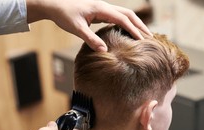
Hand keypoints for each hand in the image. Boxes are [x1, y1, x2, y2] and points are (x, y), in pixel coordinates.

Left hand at [26, 0, 151, 51]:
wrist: (53, 4)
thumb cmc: (64, 15)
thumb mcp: (76, 29)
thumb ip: (90, 39)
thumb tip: (104, 51)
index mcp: (101, 8)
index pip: (123, 19)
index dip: (134, 30)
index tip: (143, 41)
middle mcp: (104, 6)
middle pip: (128, 14)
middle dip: (140, 25)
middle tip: (150, 38)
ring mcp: (103, 8)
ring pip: (124, 14)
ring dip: (135, 24)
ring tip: (144, 36)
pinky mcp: (100, 12)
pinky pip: (118, 17)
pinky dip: (127, 24)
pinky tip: (129, 33)